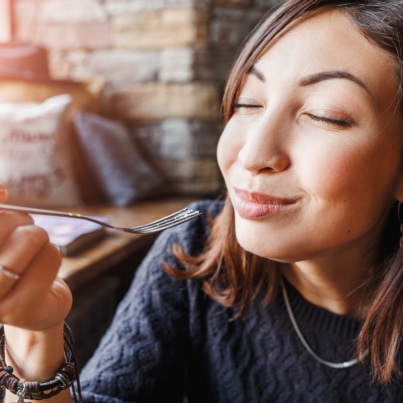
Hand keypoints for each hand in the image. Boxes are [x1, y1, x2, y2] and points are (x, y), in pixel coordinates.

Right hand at [0, 185, 71, 330]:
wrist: (34, 310)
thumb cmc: (14, 265)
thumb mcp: (1, 237)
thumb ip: (0, 216)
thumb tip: (2, 193)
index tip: (5, 193)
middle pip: (3, 222)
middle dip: (22, 220)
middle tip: (25, 235)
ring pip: (31, 236)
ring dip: (41, 240)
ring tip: (33, 256)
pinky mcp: (20, 310)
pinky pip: (50, 256)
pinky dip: (53, 256)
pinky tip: (43, 275)